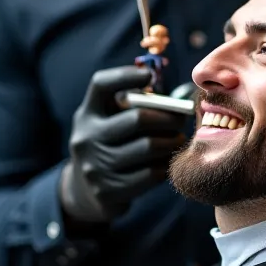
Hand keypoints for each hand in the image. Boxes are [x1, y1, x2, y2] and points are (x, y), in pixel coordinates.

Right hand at [60, 65, 186, 225]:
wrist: (84, 191)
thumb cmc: (110, 144)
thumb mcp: (108, 121)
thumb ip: (132, 106)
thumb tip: (176, 97)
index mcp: (87, 114)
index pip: (101, 84)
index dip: (126, 75)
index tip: (148, 75)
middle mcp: (86, 138)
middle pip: (138, 119)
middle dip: (168, 117)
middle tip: (182, 119)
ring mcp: (95, 166)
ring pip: (149, 147)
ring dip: (172, 141)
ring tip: (178, 139)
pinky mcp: (108, 191)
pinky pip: (151, 173)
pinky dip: (165, 165)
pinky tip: (168, 161)